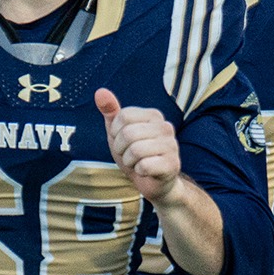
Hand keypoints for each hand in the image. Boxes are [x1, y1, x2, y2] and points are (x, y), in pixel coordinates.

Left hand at [97, 88, 182, 203]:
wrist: (154, 183)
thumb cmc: (135, 155)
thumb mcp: (118, 133)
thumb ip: (110, 111)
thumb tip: (100, 91)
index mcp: (153, 115)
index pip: (123, 116)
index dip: (115, 133)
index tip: (122, 142)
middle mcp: (166, 127)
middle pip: (128, 133)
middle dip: (121, 149)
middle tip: (129, 156)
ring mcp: (171, 145)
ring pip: (135, 150)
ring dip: (129, 161)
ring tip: (137, 163)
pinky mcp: (172, 164)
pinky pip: (144, 166)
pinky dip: (139, 171)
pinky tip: (146, 171)